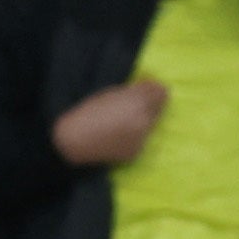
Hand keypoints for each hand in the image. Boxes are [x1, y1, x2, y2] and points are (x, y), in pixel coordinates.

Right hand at [51, 81, 170, 167]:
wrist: (76, 141)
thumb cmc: (90, 111)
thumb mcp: (112, 93)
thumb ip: (134, 90)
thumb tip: (150, 86)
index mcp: (138, 101)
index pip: (162, 92)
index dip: (154, 89)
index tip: (145, 88)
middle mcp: (145, 120)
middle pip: (158, 108)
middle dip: (149, 105)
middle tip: (130, 106)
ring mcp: (142, 138)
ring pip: (150, 124)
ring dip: (141, 121)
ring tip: (121, 123)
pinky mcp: (137, 152)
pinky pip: (141, 139)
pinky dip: (134, 136)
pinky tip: (117, 136)